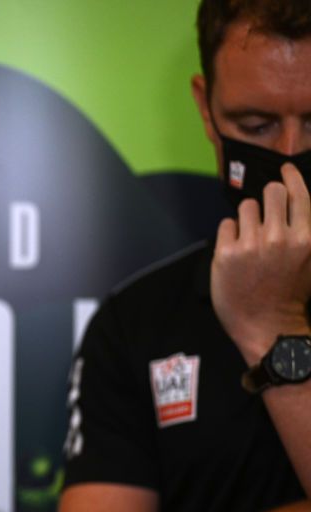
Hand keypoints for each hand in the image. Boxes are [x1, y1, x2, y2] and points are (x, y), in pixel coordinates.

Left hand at [211, 163, 310, 363]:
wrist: (267, 327)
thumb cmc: (290, 294)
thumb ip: (304, 231)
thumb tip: (295, 201)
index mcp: (306, 239)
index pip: (299, 194)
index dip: (291, 177)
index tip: (285, 168)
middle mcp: (279, 237)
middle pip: (271, 191)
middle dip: (268, 198)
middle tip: (266, 214)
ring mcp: (251, 244)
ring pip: (246, 207)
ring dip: (248, 218)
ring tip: (251, 241)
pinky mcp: (226, 253)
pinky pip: (226, 224)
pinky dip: (230, 234)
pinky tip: (237, 251)